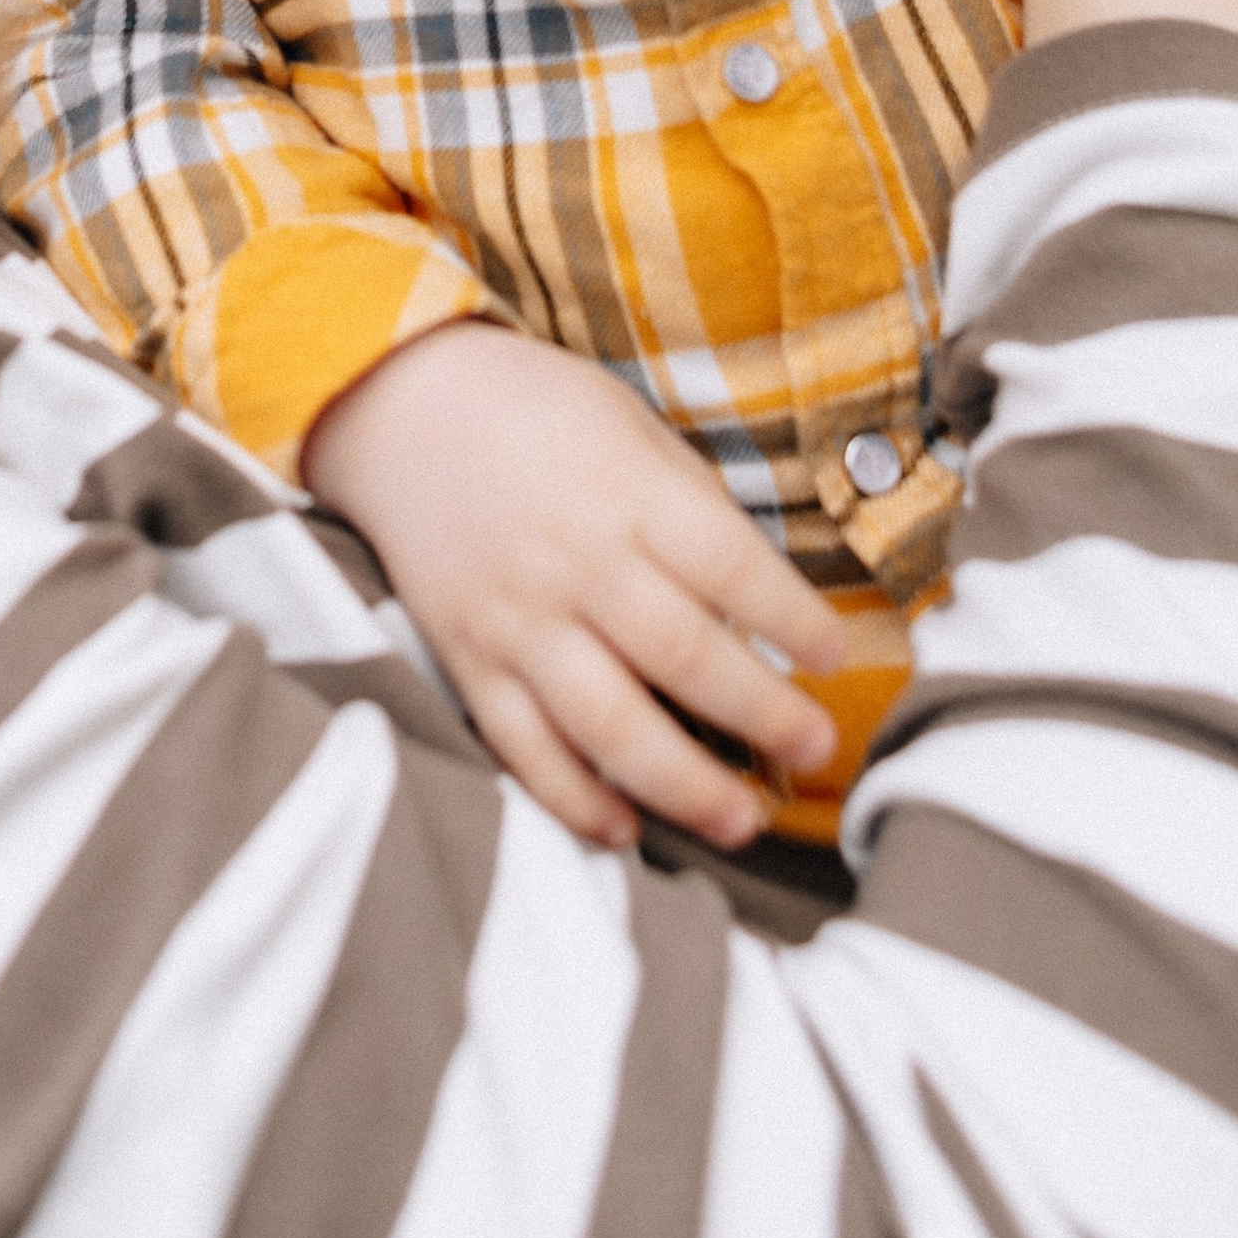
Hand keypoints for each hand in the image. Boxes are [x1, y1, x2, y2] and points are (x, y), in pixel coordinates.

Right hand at [302, 320, 845, 851]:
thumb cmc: (539, 412)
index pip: (729, 565)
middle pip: (681, 654)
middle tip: (815, 749)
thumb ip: (691, 509)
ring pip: (606, 721)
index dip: (793, 618)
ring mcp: (517, 618)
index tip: (835, 656)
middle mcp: (575, 560)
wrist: (402, 408)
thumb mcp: (631, 426)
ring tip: (743, 820)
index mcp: (627, 492)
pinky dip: (572, 798)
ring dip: (682, 782)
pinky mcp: (468, 660)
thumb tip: (762, 604)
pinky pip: (523, 746)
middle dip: (761, 713)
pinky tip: (625, 829)